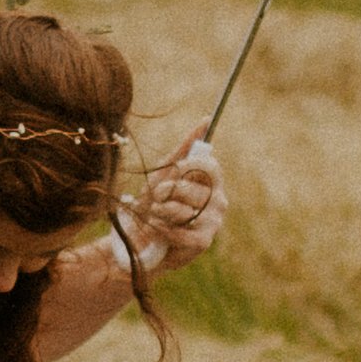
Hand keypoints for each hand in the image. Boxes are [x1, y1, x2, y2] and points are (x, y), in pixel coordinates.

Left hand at [120, 132, 226, 275]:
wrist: (141, 237)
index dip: (188, 167)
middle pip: (191, 188)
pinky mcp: (203, 241)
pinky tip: (157, 228)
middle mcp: (219, 200)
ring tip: (155, 214)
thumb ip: (185, 148)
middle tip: (157, 198)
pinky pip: (180, 230)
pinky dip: (161, 228)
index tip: (175, 170)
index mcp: (213, 181)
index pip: (210, 166)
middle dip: (165, 192)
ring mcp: (214, 222)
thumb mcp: (165, 171)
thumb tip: (205, 120)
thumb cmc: (155, 202)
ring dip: (160, 211)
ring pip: (183, 210)